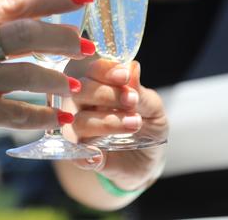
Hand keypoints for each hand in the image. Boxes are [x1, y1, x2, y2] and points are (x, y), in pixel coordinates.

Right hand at [0, 0, 95, 152]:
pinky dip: (43, 116)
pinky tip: (58, 117)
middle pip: (25, 34)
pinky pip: (18, 114)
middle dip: (63, 39)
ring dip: (57, 81)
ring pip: (26, 75)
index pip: (15, 1)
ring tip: (74, 86)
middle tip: (87, 47)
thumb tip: (49, 18)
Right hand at [67, 59, 167, 189]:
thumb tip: (133, 67)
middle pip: (79, 92)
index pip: (92, 71)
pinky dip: (85, 155)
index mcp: (99, 86)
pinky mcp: (82, 156)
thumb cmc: (149, 126)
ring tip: (135, 124)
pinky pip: (74, 154)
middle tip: (132, 101)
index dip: (104, 71)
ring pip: (78, 122)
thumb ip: (140, 92)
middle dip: (105, 95)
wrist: (150, 160)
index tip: (124, 75)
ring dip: (106, 122)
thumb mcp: (153, 109)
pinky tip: (98, 155)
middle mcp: (83, 105)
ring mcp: (80, 131)